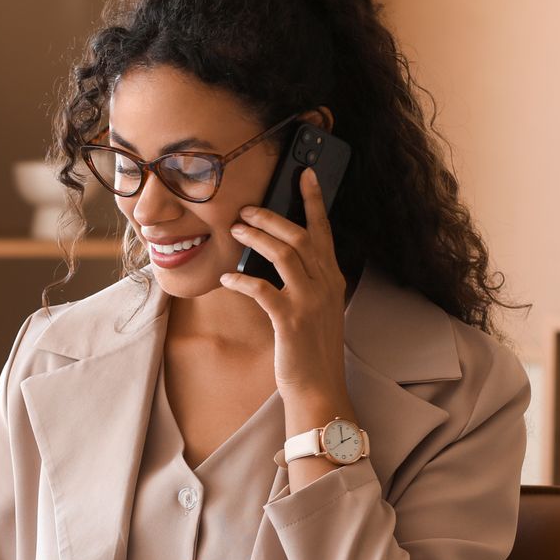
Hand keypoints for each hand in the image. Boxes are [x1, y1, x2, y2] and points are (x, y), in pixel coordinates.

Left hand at [219, 168, 350, 406]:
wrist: (318, 386)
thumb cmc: (310, 347)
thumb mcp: (316, 307)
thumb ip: (305, 280)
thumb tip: (277, 253)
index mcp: (332, 278)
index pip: (323, 230)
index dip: (314, 199)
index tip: (303, 173)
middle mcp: (325, 285)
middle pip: (300, 235)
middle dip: (272, 216)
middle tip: (246, 209)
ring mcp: (310, 302)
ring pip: (284, 254)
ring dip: (256, 238)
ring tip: (234, 230)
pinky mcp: (290, 320)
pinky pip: (262, 289)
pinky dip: (242, 279)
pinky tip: (227, 276)